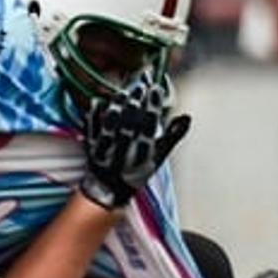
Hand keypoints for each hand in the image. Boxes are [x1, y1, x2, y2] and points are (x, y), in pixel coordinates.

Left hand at [80, 79, 191, 209]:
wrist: (109, 190)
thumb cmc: (137, 170)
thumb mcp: (159, 157)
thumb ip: (173, 136)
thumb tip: (187, 117)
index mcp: (143, 154)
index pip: (149, 127)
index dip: (152, 108)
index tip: (155, 89)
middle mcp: (124, 153)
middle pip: (130, 125)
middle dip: (135, 105)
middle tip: (140, 86)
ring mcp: (106, 151)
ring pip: (111, 127)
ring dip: (117, 108)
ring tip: (123, 92)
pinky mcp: (90, 148)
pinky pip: (91, 131)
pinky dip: (94, 116)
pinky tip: (98, 101)